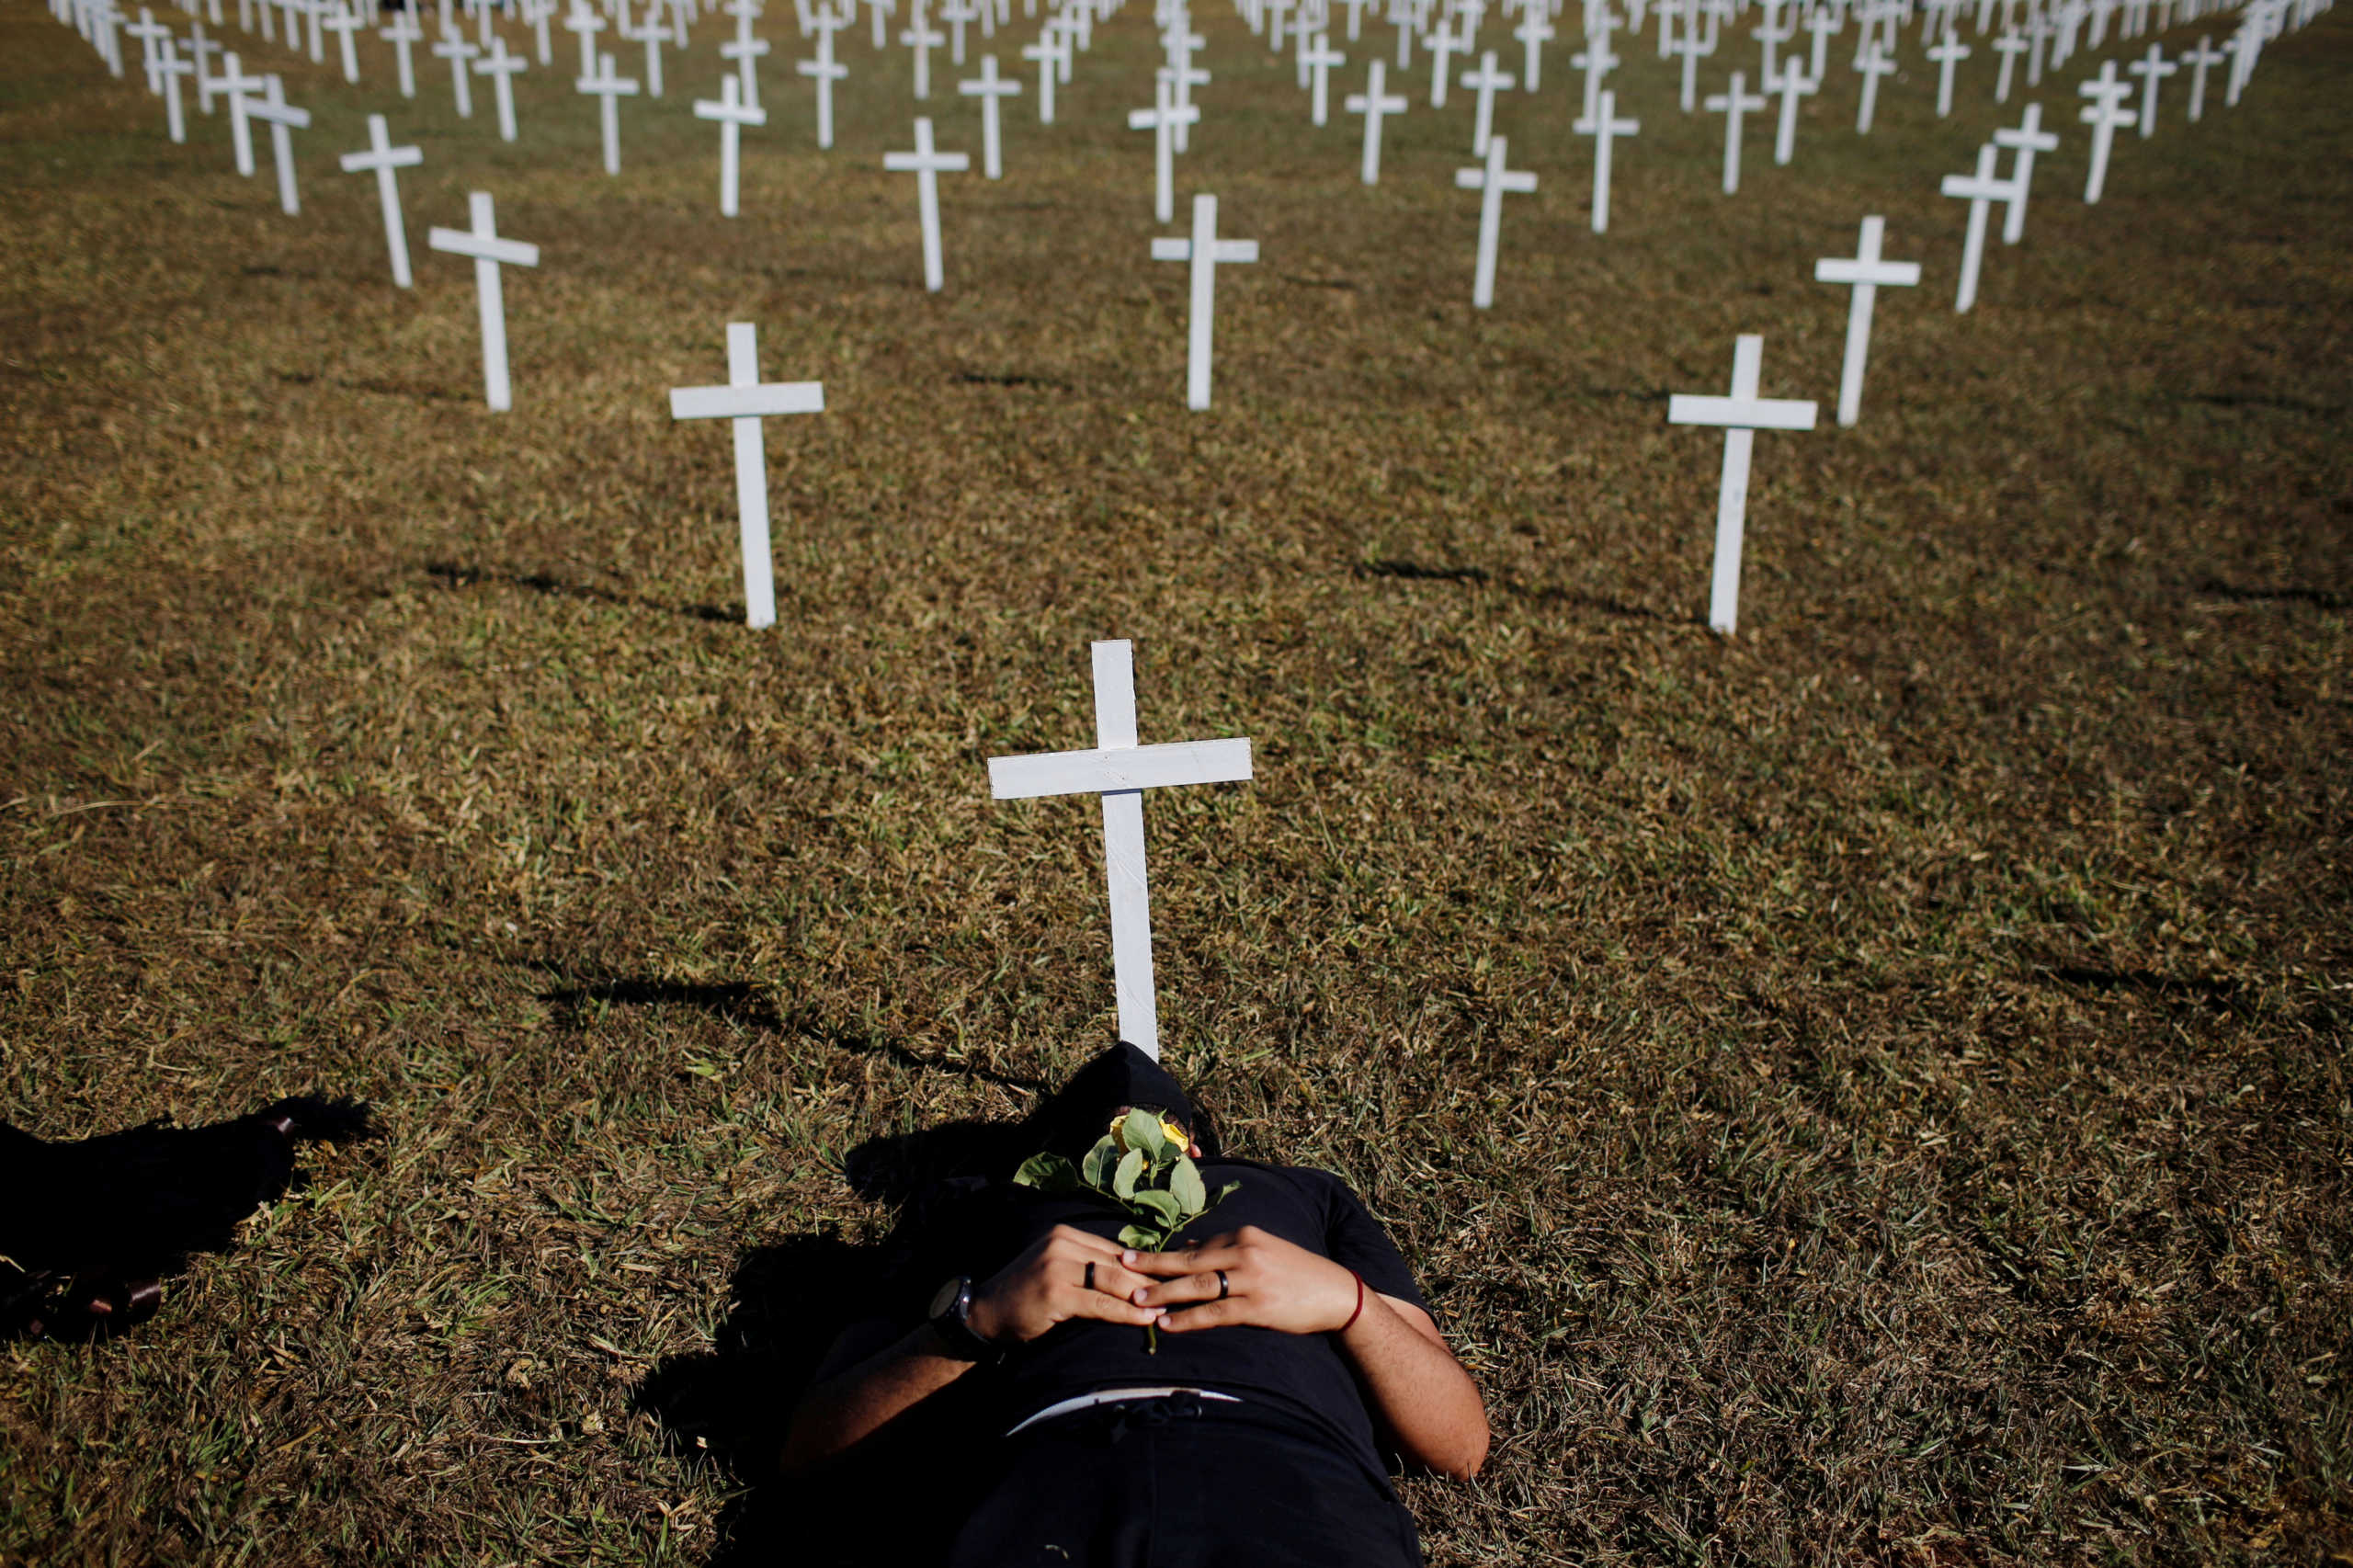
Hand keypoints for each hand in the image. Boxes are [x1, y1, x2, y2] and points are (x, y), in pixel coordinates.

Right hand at [966, 1225, 1167, 1345]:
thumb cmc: (1025, 1297)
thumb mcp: (1058, 1272)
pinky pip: (1101, 1303)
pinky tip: (1145, 1320)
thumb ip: (1089, 1269)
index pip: (1115, 1250)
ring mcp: (1058, 1265)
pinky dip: (1126, 1313)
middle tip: (1177, 1294)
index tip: (1170, 1276)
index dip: (1144, 1266)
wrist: (985, 1314)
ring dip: (1144, 1297)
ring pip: (1113, 1281)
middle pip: (1118, 1263)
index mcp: (1066, 1234)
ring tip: (1167, 1309)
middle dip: (1149, 1281)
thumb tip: (1134, 1279)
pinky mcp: (1056, 1291)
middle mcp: (1063, 1243)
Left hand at [1120, 1227, 1358, 1335]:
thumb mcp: (1264, 1251)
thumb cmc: (1298, 1273)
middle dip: (1153, 1266)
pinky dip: (1188, 1320)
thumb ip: (1229, 1252)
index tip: (1138, 1258)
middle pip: (1188, 1261)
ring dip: (1163, 1294)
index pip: (1197, 1246)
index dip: (1166, 1256)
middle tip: (1121, 1267)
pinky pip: (1214, 1313)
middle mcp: (1244, 1251)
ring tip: (1136, 1300)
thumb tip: (1191, 1253)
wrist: (1337, 1294)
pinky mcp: (1257, 1306)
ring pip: (1196, 1287)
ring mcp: (1250, 1279)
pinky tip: (1168, 1324)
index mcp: (1244, 1235)